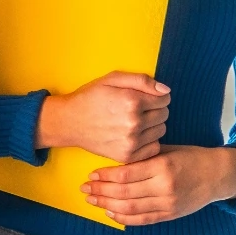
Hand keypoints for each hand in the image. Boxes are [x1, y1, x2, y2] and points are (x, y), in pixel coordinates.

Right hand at [37, 71, 169, 162]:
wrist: (70, 122)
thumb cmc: (91, 97)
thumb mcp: (113, 79)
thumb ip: (142, 81)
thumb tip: (166, 90)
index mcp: (132, 101)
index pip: (164, 99)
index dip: (157, 96)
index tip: (146, 97)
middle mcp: (134, 123)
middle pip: (164, 115)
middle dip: (156, 109)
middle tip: (139, 109)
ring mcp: (131, 142)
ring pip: (161, 131)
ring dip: (153, 125)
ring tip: (136, 121)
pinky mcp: (127, 156)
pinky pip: (154, 148)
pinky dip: (149, 141)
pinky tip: (136, 135)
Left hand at [83, 146, 235, 225]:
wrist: (217, 175)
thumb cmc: (191, 157)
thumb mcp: (168, 149)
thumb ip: (144, 156)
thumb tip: (115, 160)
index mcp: (163, 166)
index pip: (126, 174)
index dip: (105, 176)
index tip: (91, 174)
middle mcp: (164, 187)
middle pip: (124, 193)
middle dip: (100, 191)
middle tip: (84, 188)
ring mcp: (167, 204)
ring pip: (130, 209)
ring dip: (107, 206)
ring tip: (92, 200)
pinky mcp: (170, 215)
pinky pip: (142, 220)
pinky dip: (124, 218)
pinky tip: (110, 213)